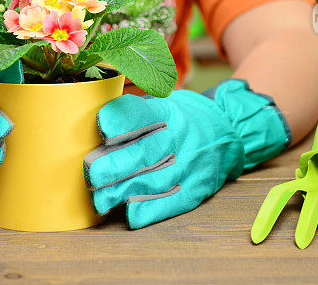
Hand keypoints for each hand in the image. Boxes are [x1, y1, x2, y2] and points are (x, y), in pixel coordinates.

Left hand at [83, 79, 290, 228]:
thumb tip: (92, 130)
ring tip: (100, 200)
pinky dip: (152, 209)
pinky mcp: (197, 187)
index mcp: (169, 110)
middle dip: (116, 165)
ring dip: (125, 191)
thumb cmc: (178, 117)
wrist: (226, 129)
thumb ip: (130, 114)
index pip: (144, 114)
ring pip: (156, 180)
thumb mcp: (161, 102)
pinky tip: (131, 215)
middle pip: (147, 152)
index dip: (122, 121)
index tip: (102, 128)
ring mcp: (190, 163)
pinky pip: (173, 201)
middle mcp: (181, 136)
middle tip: (91, 174)